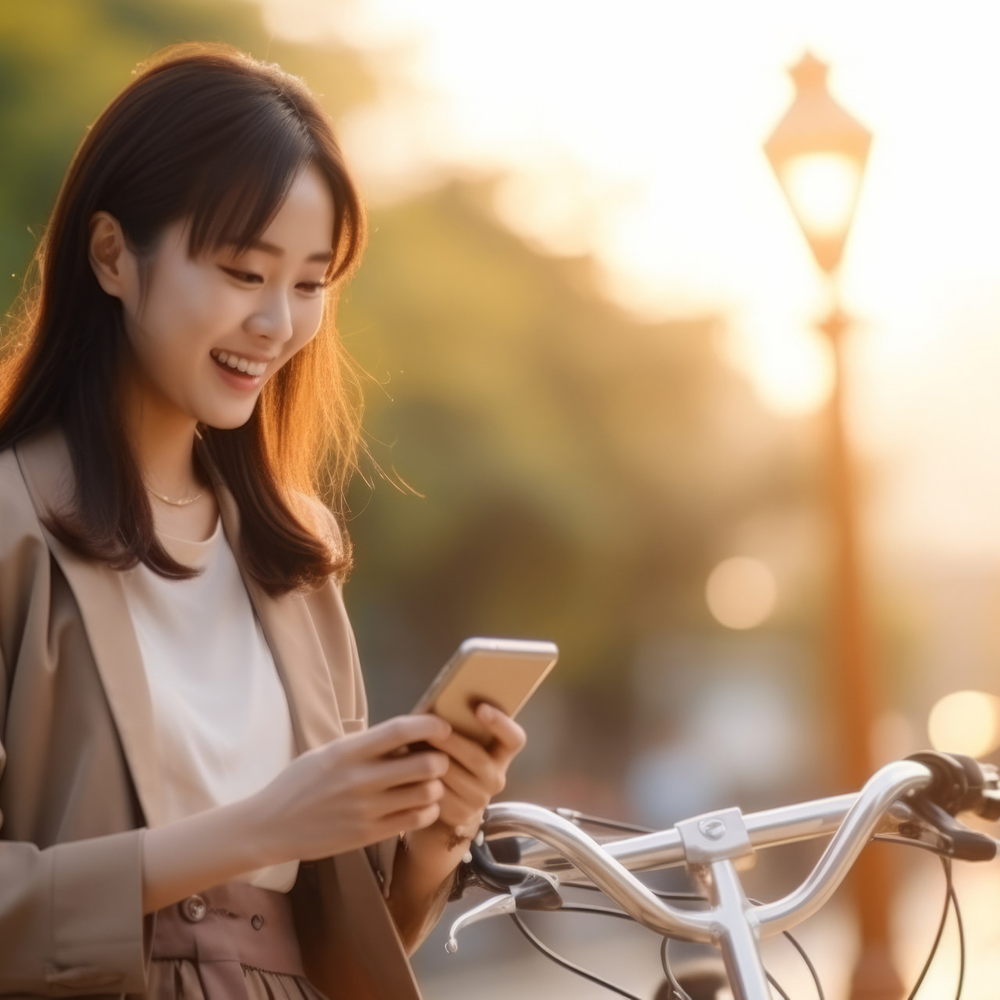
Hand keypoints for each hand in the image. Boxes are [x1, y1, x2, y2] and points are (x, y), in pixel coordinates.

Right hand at [251, 715, 452, 863]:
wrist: (271, 826)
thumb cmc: (300, 783)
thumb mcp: (328, 753)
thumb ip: (365, 745)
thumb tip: (406, 733)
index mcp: (348, 751)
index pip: (400, 730)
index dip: (430, 725)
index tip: (444, 726)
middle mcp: (361, 779)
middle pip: (425, 764)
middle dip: (440, 759)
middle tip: (438, 759)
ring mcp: (367, 810)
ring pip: (427, 793)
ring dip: (436, 786)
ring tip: (429, 784)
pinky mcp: (370, 835)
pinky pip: (416, 820)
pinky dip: (428, 810)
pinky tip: (422, 805)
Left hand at [424, 703, 527, 841]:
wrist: (449, 799)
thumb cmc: (453, 756)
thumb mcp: (464, 739)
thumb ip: (459, 723)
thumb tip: (436, 701)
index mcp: (502, 753)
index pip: (515, 738)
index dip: (500, 723)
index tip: (480, 708)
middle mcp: (496, 777)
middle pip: (477, 757)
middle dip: (451, 742)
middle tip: (431, 729)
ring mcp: (479, 799)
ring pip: (454, 777)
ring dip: (432, 761)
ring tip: (413, 746)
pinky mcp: (459, 815)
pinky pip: (439, 795)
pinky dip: (423, 781)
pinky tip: (411, 770)